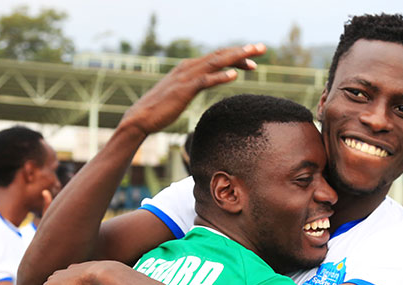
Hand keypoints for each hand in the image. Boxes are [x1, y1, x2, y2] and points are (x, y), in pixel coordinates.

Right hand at [119, 44, 265, 135]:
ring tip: (254, 58)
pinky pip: (205, 81)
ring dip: (236, 58)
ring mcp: (186, 78)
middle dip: (242, 51)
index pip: (216, 57)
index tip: (252, 60)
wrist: (140, 118)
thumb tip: (204, 84)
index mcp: (189, 68)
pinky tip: (235, 75)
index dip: (236, 56)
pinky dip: (220, 77)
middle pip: (220, 55)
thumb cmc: (161, 109)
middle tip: (262, 48)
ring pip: (215, 63)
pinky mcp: (184, 90)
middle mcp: (188, 68)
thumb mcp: (180, 93)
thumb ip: (193, 85)